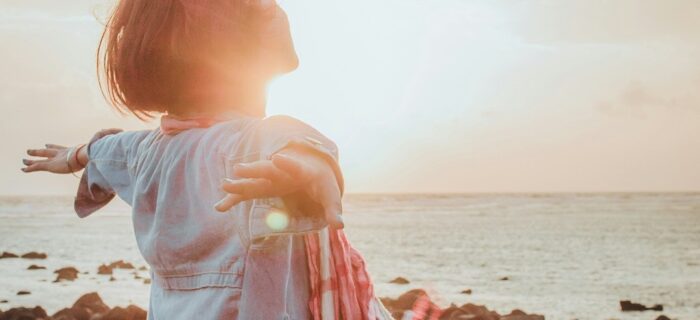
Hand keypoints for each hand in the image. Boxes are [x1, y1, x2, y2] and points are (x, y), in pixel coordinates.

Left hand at [21, 128, 122, 173]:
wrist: (92, 153)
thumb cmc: (101, 150)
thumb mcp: (107, 145)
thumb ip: (112, 140)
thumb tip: (123, 134)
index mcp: (73, 150)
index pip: (63, 148)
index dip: (56, 146)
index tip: (48, 144)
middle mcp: (64, 153)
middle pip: (51, 150)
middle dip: (43, 150)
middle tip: (36, 149)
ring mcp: (57, 158)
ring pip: (42, 158)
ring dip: (33, 158)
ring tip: (23, 160)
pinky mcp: (53, 164)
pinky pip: (39, 167)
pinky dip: (31, 168)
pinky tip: (23, 169)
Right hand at [215, 149, 343, 228]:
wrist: (311, 167)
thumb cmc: (322, 182)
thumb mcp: (330, 195)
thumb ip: (334, 210)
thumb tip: (339, 226)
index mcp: (301, 171)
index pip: (294, 166)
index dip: (287, 163)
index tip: (277, 158)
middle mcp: (282, 172)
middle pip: (267, 170)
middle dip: (253, 169)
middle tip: (238, 168)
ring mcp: (271, 179)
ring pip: (253, 180)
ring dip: (239, 183)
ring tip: (223, 185)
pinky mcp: (264, 187)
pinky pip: (247, 193)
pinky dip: (234, 198)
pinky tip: (220, 207)